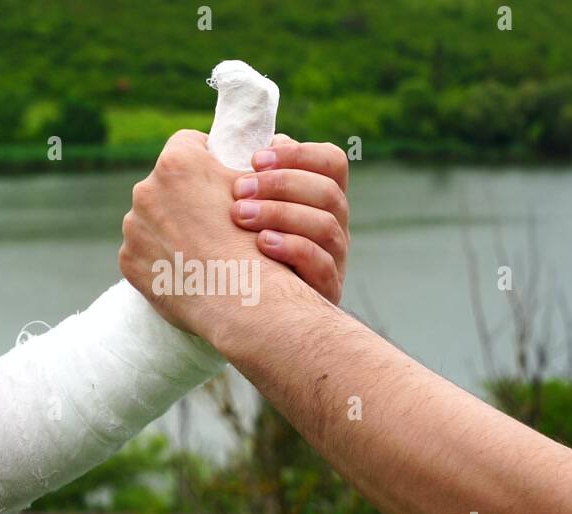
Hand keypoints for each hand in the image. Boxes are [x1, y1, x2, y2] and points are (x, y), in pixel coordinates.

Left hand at [119, 130, 333, 340]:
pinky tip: (186, 269)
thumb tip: (238, 160)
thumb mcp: (256, 191)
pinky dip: (160, 258)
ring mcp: (133, 227)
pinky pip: (143, 252)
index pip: (188, 143)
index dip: (206, 157)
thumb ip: (237, 168)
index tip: (218, 176)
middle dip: (185, 197)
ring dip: (170, 228)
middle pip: (166, 184)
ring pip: (152, 219)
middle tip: (212, 221)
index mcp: (177, 162)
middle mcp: (146, 190)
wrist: (242, 298)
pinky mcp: (128, 260)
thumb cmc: (256, 241)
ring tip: (200, 250)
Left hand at [231, 135, 349, 303]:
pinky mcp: (326, 290)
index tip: (256, 158)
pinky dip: (292, 248)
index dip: (299, 154)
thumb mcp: (249, 210)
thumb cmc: (244, 252)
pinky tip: (262, 244)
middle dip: (280, 184)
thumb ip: (253, 178)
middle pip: (327, 192)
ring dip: (280, 214)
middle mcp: (334, 226)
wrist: (250, 313)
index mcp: (321, 200)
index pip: (332, 162)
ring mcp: (334, 259)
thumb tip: (252, 143)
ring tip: (240, 215)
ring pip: (326, 225)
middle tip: (238, 190)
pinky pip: (322, 264)